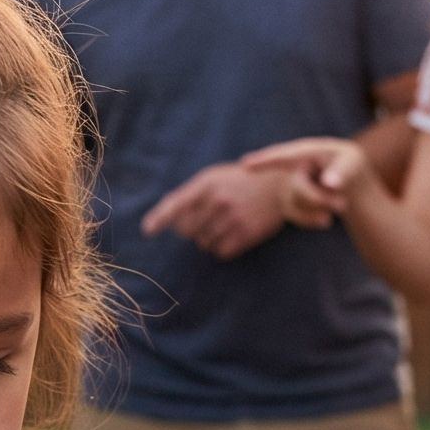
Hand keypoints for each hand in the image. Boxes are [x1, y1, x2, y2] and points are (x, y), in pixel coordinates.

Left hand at [140, 162, 288, 258]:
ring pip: (203, 243)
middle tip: (205, 221)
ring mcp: (232, 218)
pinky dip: (222, 248)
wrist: (281, 186)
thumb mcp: (217, 176)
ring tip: (224, 225)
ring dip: (208, 239)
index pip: (176, 203)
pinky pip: (221, 252)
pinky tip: (232, 235)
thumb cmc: (243, 180)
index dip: (160, 218)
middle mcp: (218, 201)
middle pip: (187, 230)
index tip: (147, 231)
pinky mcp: (246, 234)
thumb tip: (169, 219)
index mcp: (207, 183)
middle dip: (191, 230)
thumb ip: (193, 193)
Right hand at [239, 137, 371, 229]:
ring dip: (320, 209)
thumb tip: (330, 184)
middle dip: (319, 200)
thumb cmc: (350, 165)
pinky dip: (312, 220)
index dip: (264, 161)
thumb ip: (343, 171)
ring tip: (341, 205)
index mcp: (305, 152)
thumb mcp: (352, 164)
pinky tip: (326, 219)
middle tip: (343, 204)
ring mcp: (288, 185)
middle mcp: (292, 168)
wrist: (348, 183)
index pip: (283, 157)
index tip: (245, 164)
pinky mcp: (289, 202)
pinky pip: (295, 216)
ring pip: (294, 204)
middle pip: (296, 189)